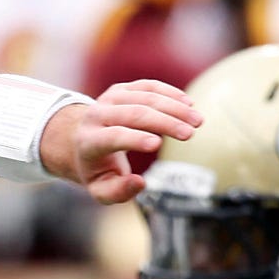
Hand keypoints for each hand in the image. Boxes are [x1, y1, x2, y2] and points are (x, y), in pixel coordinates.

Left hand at [40, 80, 201, 204]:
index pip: (113, 137)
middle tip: (190, 134)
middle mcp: (96, 115)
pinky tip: (188, 104)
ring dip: (175, 107)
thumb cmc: (97, 170)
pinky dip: (170, 94)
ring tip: (198, 121)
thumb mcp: (101, 189)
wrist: (81, 141)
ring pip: (145, 96)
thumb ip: (118, 192)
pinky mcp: (121, 89)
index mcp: (89, 141)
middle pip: (134, 113)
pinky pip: (149, 86)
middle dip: (165, 122)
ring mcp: (109, 98)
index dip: (135, 139)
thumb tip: (141, 184)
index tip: (158, 145)